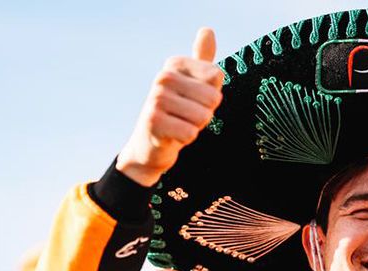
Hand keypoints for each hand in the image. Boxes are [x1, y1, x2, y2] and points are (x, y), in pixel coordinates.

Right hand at [116, 28, 223, 186]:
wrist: (151, 144)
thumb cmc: (178, 112)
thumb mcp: (192, 83)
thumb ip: (202, 60)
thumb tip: (207, 30)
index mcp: (175, 63)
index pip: (216, 77)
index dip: (212, 95)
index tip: (193, 99)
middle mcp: (163, 76)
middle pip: (213, 98)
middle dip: (205, 113)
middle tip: (186, 116)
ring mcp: (156, 98)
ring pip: (203, 117)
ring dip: (196, 127)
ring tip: (179, 124)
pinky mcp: (153, 121)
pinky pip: (190, 133)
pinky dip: (186, 139)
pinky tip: (172, 136)